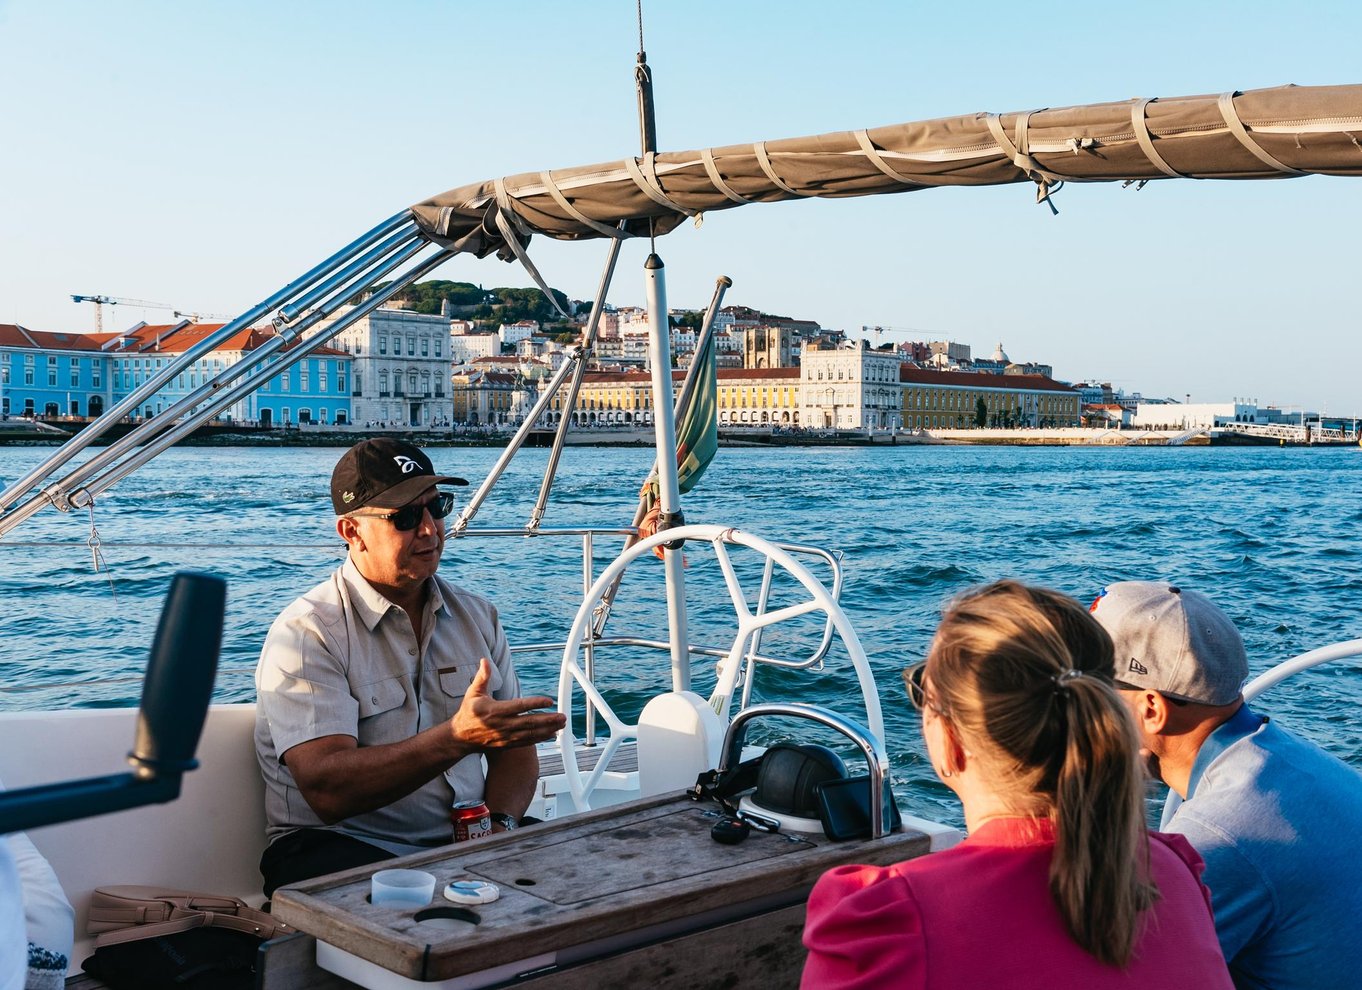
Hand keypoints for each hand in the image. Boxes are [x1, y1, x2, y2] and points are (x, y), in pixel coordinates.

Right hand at [450, 658, 565, 750]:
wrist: (460, 737)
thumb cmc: (468, 712)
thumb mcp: (473, 692)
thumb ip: (482, 677)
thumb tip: (485, 661)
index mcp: (495, 710)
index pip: (519, 706)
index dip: (535, 703)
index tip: (549, 701)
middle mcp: (502, 725)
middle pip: (528, 722)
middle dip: (548, 720)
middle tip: (563, 716)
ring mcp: (505, 736)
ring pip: (530, 734)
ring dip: (547, 729)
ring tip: (562, 724)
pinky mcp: (507, 744)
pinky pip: (526, 742)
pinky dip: (540, 739)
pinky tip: (552, 734)